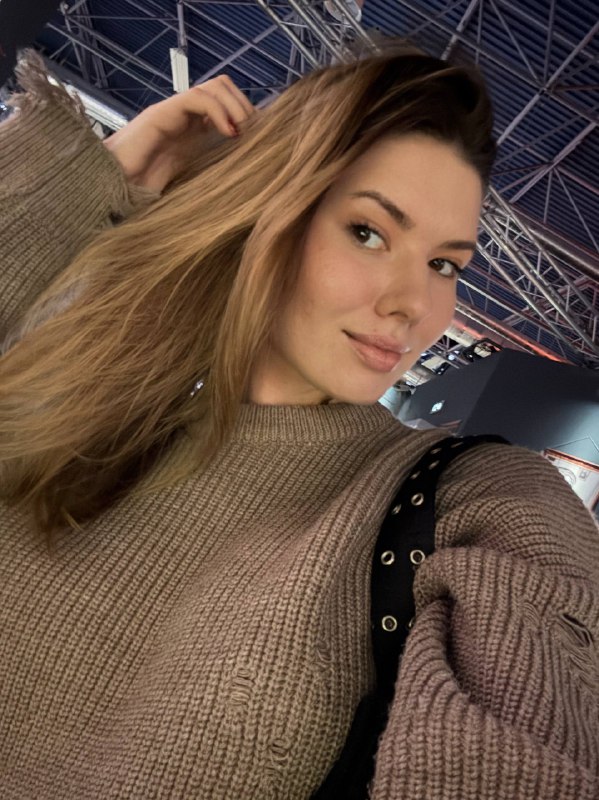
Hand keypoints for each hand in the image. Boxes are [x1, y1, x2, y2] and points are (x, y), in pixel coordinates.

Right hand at [103, 75, 254, 192]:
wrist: (106, 190)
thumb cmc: (143, 193)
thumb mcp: (190, 187)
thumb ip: (212, 180)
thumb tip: (247, 195)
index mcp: (193, 131)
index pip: (228, 104)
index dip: (248, 116)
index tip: (261, 140)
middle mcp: (184, 117)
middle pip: (224, 87)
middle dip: (246, 106)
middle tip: (255, 134)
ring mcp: (172, 113)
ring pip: (215, 86)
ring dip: (236, 105)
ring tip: (243, 132)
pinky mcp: (161, 115)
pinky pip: (197, 98)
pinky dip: (219, 111)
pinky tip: (228, 133)